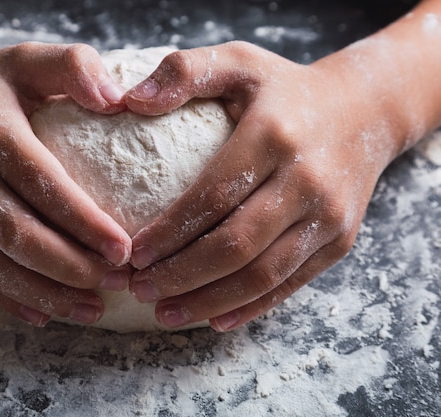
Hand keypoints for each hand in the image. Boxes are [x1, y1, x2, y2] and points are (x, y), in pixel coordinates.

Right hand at [0, 41, 131, 325]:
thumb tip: (117, 100)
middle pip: (21, 237)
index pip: (43, 187)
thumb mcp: (26, 60)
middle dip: (73, 268)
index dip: (84, 223)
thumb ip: (73, 67)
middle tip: (118, 282)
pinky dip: (12, 300)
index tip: (124, 250)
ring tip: (93, 310)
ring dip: (48, 295)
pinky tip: (47, 315)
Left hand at [124, 41, 401, 330]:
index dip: (169, 232)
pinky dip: (249, 308)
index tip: (133, 254)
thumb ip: (184, 72)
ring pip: (262, 275)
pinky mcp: (339, 241)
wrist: (365, 110)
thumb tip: (130, 100)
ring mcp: (328, 217)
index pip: (212, 196)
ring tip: (164, 313)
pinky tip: (213, 319)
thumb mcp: (238, 62)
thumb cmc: (285, 90)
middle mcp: (306, 181)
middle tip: (138, 289)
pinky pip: (290, 285)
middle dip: (181, 275)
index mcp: (274, 136)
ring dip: (209, 301)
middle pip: (235, 245)